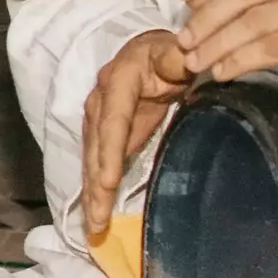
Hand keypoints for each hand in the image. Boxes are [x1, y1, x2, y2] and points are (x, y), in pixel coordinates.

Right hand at [77, 28, 195, 240]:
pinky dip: (95, 190)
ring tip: (95, 227)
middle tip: (98, 220)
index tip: (109, 182)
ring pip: (92, 160)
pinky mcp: (101, 136)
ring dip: (91, 194)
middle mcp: (100, 101)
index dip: (110, 151)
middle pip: (97, 147)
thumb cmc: (166, 54)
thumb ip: (178, 58)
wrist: (148, 54)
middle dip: (96, 184)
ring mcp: (97, 120)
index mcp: (119, 80)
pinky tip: (96, 214)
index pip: (113, 119)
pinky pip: (96, 165)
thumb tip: (186, 57)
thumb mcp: (173, 51)